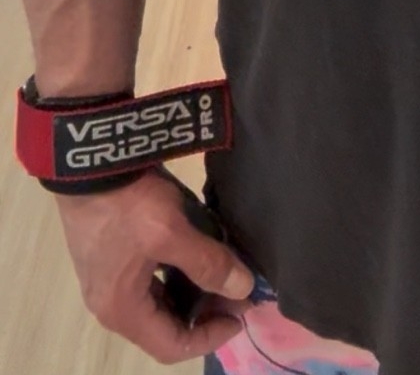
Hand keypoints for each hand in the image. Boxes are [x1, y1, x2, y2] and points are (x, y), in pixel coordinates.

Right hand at [53, 166, 254, 363]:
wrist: (88, 161)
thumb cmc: (127, 204)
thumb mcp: (172, 232)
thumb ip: (208, 263)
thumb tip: (244, 289)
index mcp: (122, 310)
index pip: (172, 346)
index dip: (211, 336)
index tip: (242, 314)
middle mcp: (110, 304)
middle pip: (164, 327)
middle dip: (204, 313)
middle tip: (237, 289)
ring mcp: (107, 280)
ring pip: (157, 303)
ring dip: (191, 294)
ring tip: (222, 271)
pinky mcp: (110, 256)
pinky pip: (148, 281)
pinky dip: (175, 277)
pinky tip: (195, 255)